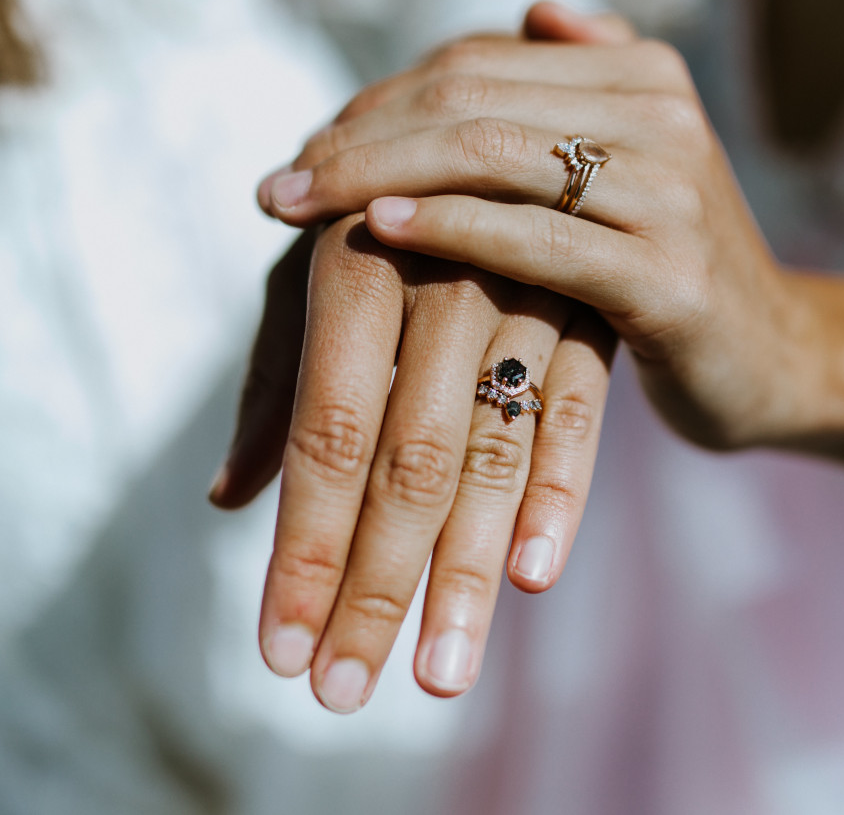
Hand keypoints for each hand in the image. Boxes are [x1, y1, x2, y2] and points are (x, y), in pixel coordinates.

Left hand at [210, 4, 629, 712]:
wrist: (568, 151)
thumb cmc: (417, 228)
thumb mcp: (337, 283)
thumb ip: (282, 382)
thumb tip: (225, 499)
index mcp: (349, 252)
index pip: (322, 433)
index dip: (304, 548)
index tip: (282, 652)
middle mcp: (440, 258)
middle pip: (403, 456)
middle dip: (372, 583)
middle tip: (343, 692)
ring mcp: (535, 274)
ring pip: (493, 446)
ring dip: (463, 569)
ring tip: (439, 674)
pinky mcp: (619, 291)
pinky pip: (581, 407)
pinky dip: (559, 492)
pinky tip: (532, 578)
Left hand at [257, 3, 843, 507]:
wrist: (774, 361)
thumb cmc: (670, 270)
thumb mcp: (631, 168)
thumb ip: (582, 86)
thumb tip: (535, 9)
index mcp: (640, 74)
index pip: (473, 63)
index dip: (376, 103)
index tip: (304, 153)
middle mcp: (658, 112)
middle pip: (469, 97)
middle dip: (358, 138)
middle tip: (276, 187)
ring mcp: (669, 189)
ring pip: (491, 154)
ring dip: (378, 175)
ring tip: (300, 208)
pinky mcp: (667, 274)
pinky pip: (535, 238)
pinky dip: (450, 228)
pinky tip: (381, 231)